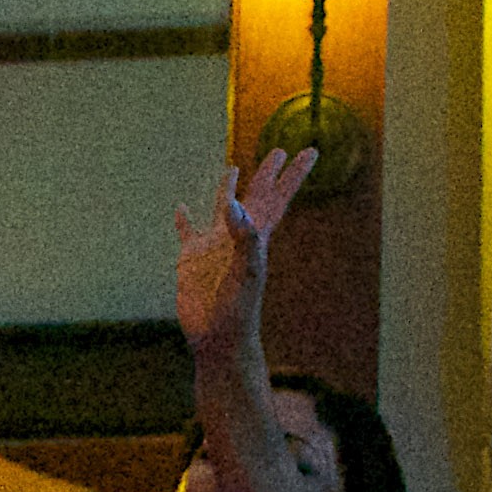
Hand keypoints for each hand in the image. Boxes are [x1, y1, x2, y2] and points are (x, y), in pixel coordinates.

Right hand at [171, 140, 310, 359]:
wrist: (218, 341)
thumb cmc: (238, 311)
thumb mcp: (247, 272)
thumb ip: (245, 237)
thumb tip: (233, 203)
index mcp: (257, 236)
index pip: (278, 198)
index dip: (294, 175)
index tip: (309, 151)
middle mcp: (237, 236)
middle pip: (257, 196)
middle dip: (269, 174)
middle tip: (279, 150)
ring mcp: (213, 247)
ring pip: (222, 209)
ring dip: (227, 189)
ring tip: (232, 168)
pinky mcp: (191, 260)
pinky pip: (188, 233)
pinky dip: (184, 220)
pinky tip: (181, 209)